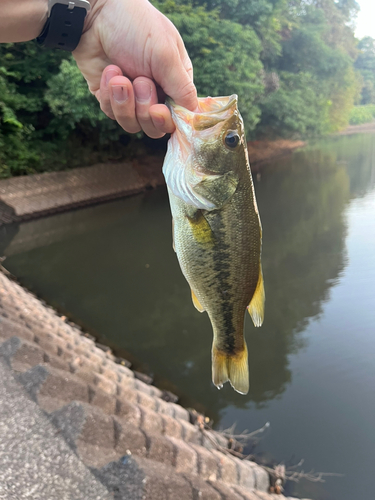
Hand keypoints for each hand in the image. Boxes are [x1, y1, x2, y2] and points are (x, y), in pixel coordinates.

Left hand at [73, 0, 197, 137]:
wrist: (95, 14)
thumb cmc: (136, 26)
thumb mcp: (165, 55)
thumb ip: (182, 87)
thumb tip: (195, 114)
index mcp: (175, 83)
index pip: (177, 118)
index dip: (167, 120)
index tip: (157, 110)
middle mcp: (155, 94)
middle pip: (154, 128)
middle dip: (144, 108)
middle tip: (140, 81)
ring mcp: (131, 98)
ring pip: (132, 124)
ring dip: (124, 103)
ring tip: (119, 77)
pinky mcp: (109, 98)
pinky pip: (111, 114)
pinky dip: (108, 96)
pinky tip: (109, 72)